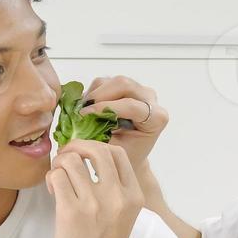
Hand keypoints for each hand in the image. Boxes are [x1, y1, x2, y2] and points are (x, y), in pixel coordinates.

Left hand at [46, 139, 143, 237]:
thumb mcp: (123, 214)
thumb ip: (114, 187)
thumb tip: (87, 155)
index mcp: (134, 196)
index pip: (118, 153)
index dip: (97, 147)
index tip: (84, 156)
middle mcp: (117, 197)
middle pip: (96, 149)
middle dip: (75, 147)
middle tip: (66, 160)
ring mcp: (94, 204)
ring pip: (71, 160)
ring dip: (59, 164)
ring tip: (58, 179)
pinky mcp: (71, 213)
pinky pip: (56, 177)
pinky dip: (51, 179)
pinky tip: (53, 192)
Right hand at [81, 75, 167, 192]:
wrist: (131, 154)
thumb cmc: (126, 156)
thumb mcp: (115, 150)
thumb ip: (101, 134)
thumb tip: (80, 118)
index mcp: (157, 118)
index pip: (132, 105)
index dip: (106, 108)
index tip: (85, 116)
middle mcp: (151, 100)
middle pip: (123, 84)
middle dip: (99, 96)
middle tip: (82, 112)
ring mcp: (140, 90)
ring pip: (112, 81)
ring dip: (93, 95)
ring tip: (85, 113)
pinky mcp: (125, 86)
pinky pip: (104, 82)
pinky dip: (92, 93)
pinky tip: (89, 109)